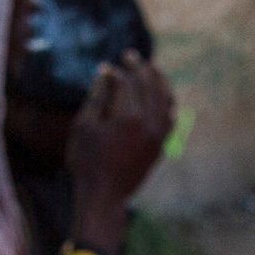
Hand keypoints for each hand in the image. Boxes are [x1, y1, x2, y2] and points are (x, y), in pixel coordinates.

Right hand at [68, 54, 176, 253]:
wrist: (104, 197)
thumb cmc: (87, 162)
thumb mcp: (83, 127)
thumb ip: (96, 98)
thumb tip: (105, 74)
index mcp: (128, 117)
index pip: (126, 84)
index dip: (116, 73)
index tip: (107, 68)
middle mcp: (149, 123)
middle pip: (149, 86)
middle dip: (140, 69)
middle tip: (131, 56)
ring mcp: (158, 135)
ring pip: (165, 100)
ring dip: (159, 82)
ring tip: (151, 70)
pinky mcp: (160, 146)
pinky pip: (170, 118)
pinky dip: (167, 104)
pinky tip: (163, 98)